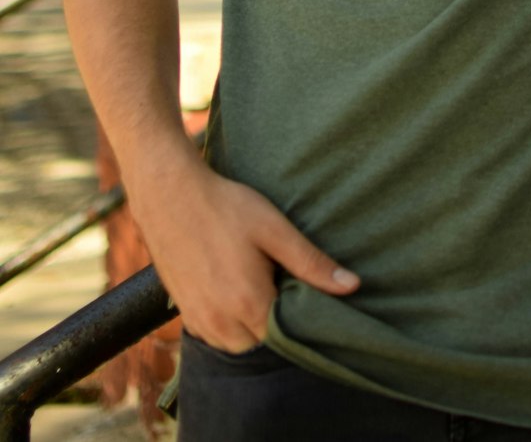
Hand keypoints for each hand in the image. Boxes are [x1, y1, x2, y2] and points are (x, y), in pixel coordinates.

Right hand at [130, 155, 359, 351]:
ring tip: (255, 280)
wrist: (170, 194)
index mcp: (249, 304)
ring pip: (236, 342)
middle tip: (278, 277)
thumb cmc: (226, 206)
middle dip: (274, 318)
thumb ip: (311, 263)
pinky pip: (214, 333)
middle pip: (262, 341)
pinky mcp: (183, 312)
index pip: (288, 334)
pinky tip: (231, 285)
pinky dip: (226, 320)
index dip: (299, 313)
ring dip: (249, 323)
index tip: (302, 286)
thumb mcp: (274, 229)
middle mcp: (221, 323)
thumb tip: (352, 286)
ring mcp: (198, 320)